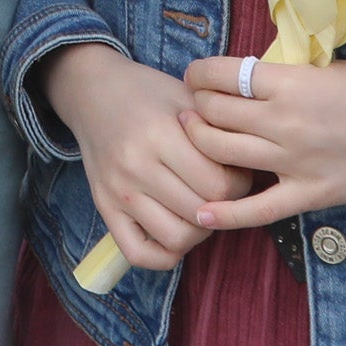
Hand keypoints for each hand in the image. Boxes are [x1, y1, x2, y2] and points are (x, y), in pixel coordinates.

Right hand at [41, 41, 255, 274]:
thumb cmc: (148, 93)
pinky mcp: (103, 208)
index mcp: (160, 135)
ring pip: (175, 237)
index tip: (236, 172)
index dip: (239, 184)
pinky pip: (139, 253)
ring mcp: (117, 192)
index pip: (218, 185)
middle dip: (223, 207)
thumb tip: (252, 167)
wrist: (93, 91)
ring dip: (198, 231)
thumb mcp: (187, 97)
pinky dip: (165, 254)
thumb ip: (218, 131)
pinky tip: (176, 232)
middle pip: (200, 213)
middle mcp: (136, 167)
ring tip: (200, 210)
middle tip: (223, 192)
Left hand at [183, 55, 345, 229]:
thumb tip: (245, 76)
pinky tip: (200, 212)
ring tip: (194, 134)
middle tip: (193, 104)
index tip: (195, 74)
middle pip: (216, 113)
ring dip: (200, 142)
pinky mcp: (311, 195)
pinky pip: (258, 210)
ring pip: (224, 154)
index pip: (224, 75)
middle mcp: (287, 122)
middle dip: (197, 105)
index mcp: (292, 82)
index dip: (200, 73)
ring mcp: (296, 163)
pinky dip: (225, 214)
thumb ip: (287, 75)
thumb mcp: (330, 67)